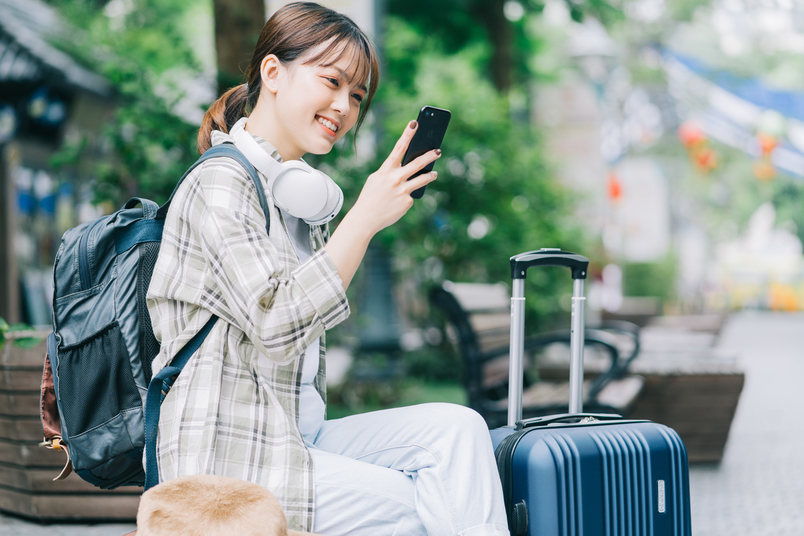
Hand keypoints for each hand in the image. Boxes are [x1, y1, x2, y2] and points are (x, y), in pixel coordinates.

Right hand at [325, 120, 439, 289]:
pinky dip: (407, 197)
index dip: (407, 135)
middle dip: (429, 155)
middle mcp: (395, 179)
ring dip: (430, 175)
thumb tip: (408, 169)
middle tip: (438, 150)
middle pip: (417, 163)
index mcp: (385, 170)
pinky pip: (412, 196)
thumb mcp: (376, 180)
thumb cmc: (370, 197)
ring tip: (434, 174)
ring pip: (422, 180)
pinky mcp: (407, 202)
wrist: (365, 218)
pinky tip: (398, 202)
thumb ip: (390, 172)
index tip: (415, 123)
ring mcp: (402, 191)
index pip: (398, 148)